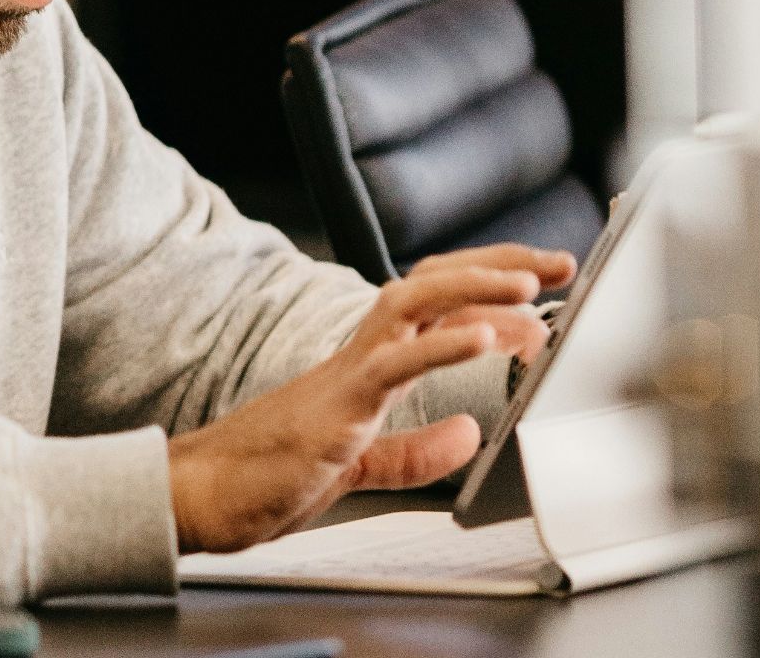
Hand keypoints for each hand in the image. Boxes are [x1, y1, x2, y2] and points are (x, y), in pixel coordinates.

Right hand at [167, 243, 576, 553]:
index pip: (434, 305)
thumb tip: (468, 432)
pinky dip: (443, 346)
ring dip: (473, 290)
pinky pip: (393, 365)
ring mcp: (346, 376)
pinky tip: (485, 337)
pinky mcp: (335, 407)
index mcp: (368, 368)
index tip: (542, 281)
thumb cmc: (265, 476)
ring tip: (527, 288)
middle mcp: (359, 357)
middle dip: (498, 268)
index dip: (488, 285)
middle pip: (431, 285)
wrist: (202, 495)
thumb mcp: (362, 466)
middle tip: (557, 263)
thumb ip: (414, 450)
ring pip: (412, 306)